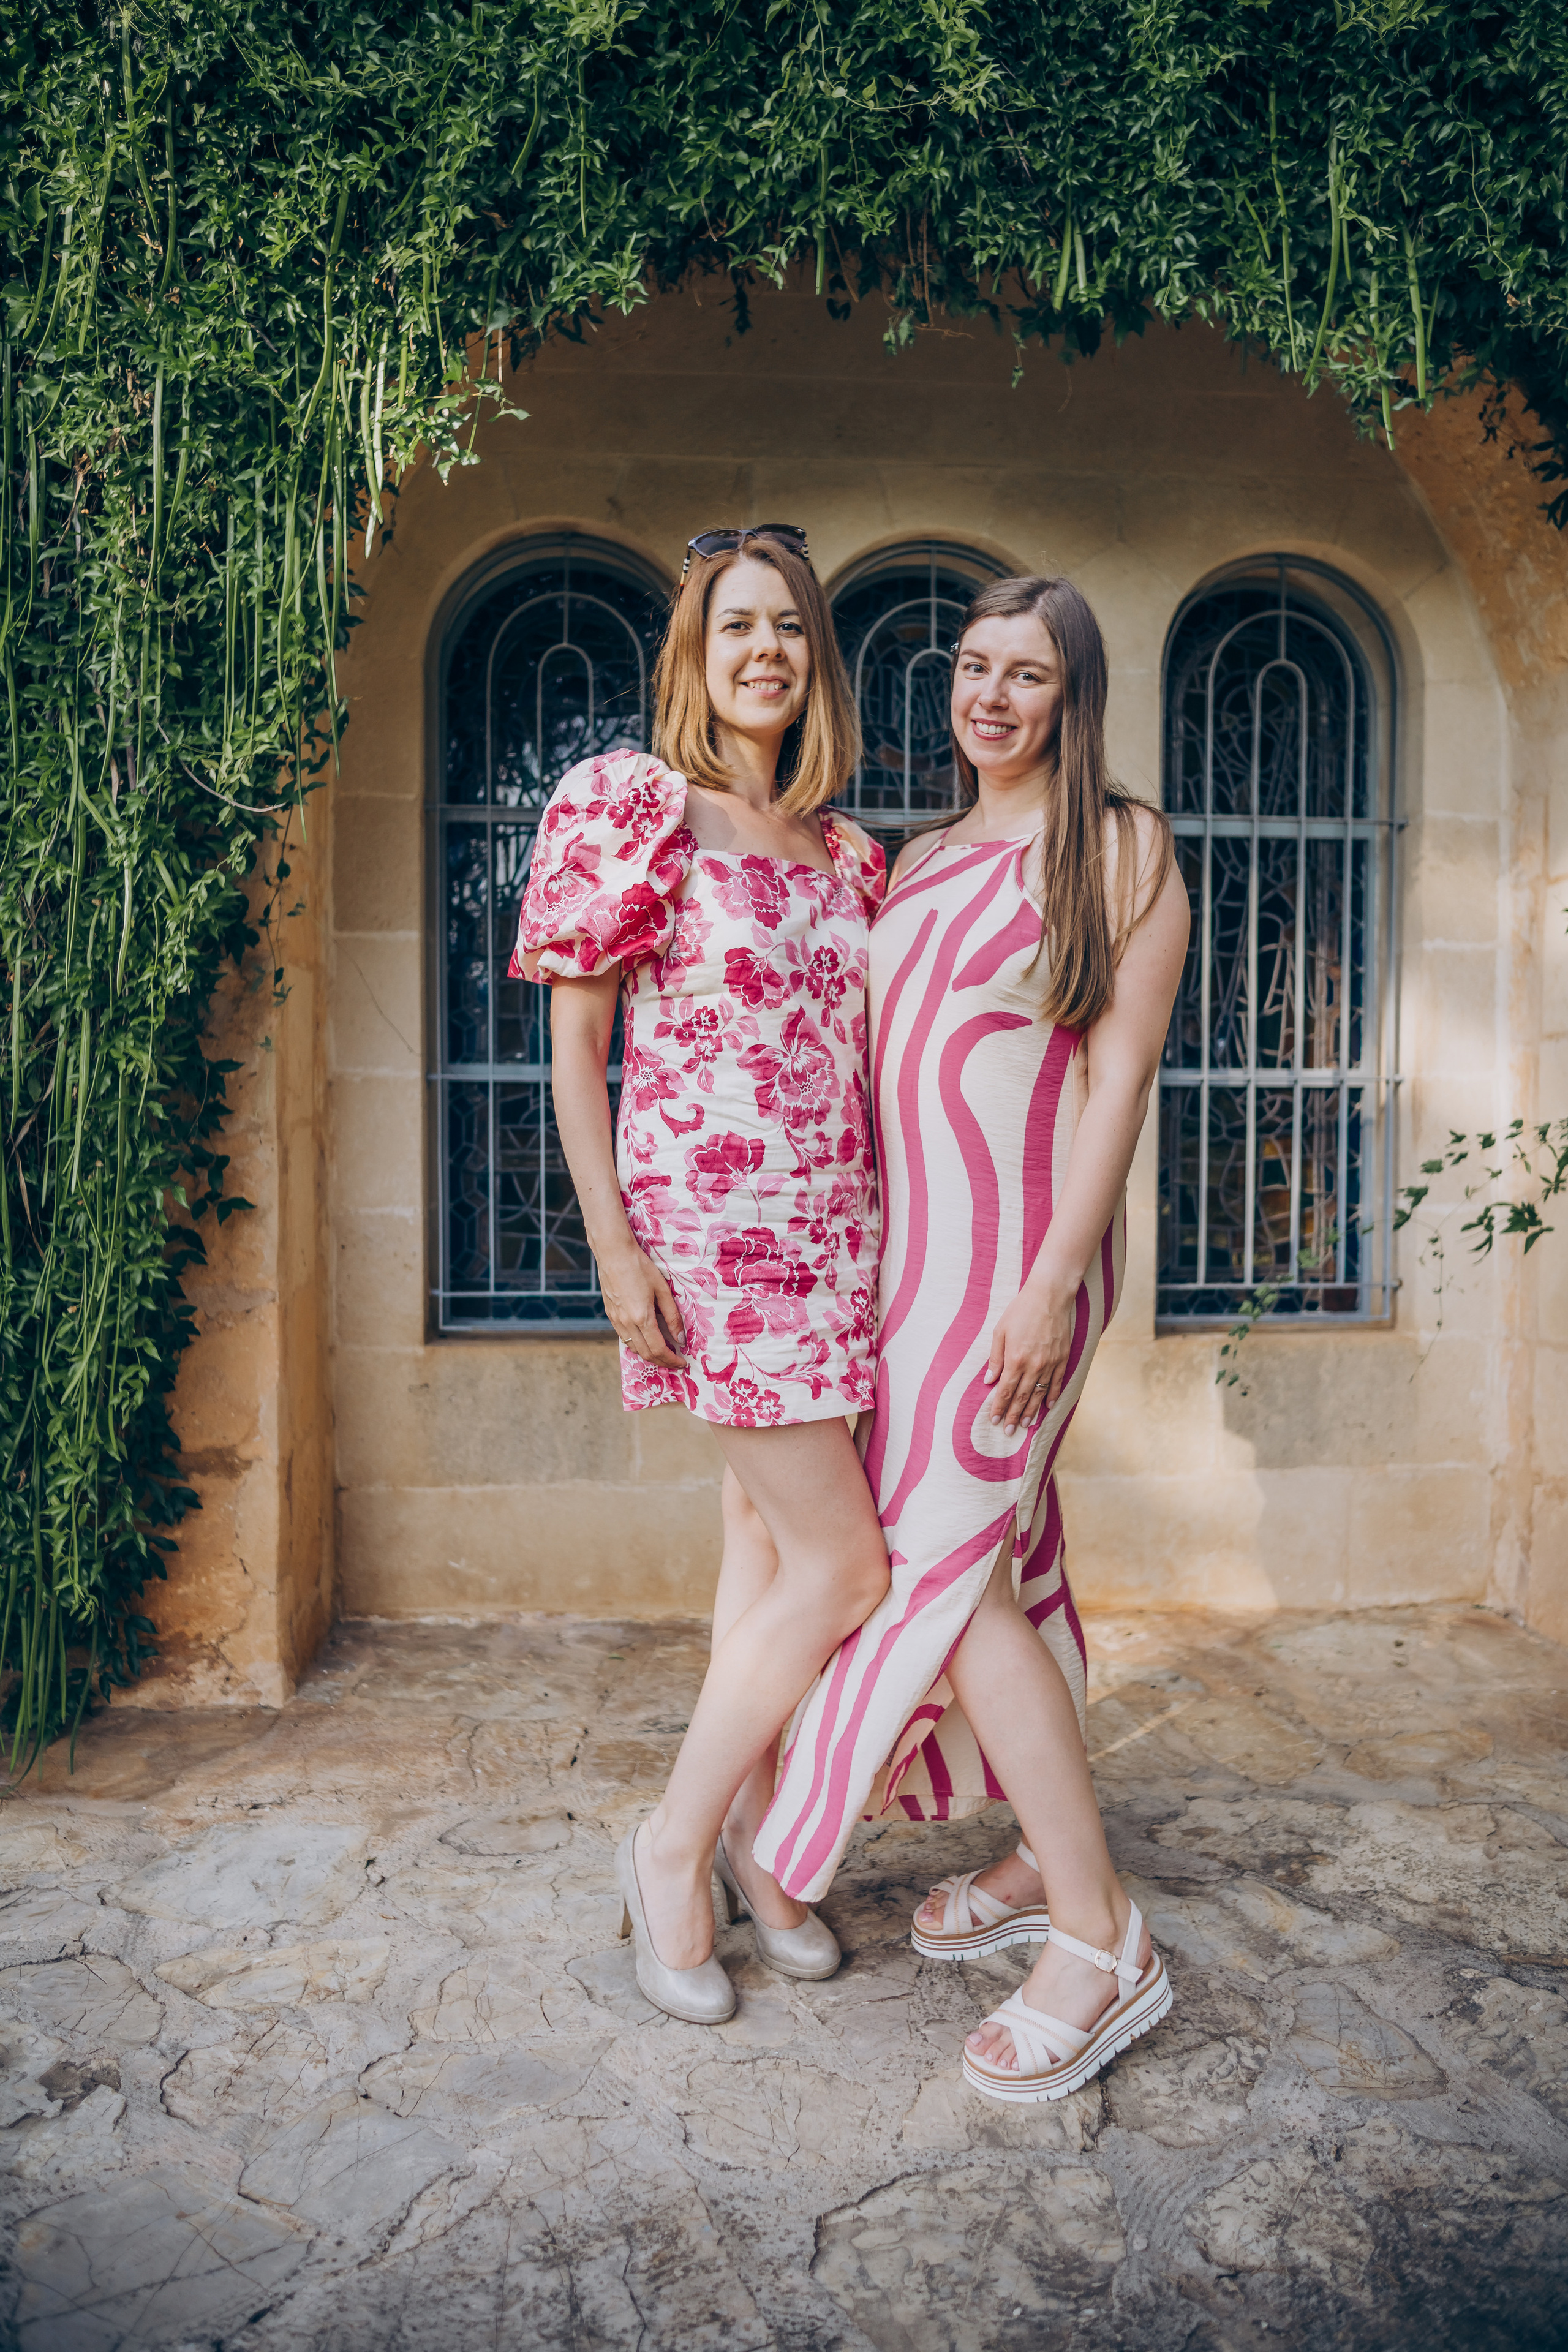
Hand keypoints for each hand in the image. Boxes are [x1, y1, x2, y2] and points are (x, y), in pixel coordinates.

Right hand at [598, 1241, 687, 1368]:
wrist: (613, 1253)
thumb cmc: (640, 1267)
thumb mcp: (662, 1290)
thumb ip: (672, 1317)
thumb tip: (680, 1339)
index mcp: (641, 1317)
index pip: (658, 1349)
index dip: (671, 1360)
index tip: (682, 1363)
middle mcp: (626, 1323)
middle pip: (645, 1354)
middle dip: (662, 1362)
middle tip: (675, 1362)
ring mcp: (616, 1320)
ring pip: (633, 1348)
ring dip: (649, 1355)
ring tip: (663, 1353)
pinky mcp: (611, 1315)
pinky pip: (625, 1338)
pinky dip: (638, 1345)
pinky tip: (647, 1340)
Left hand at [983, 1269, 1077, 1434]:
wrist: (1049, 1296)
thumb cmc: (1020, 1310)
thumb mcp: (1000, 1331)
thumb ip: (995, 1358)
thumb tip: (989, 1380)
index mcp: (1015, 1359)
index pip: (1005, 1390)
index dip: (999, 1407)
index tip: (994, 1420)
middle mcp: (1033, 1365)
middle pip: (1022, 1397)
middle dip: (1014, 1416)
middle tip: (1008, 1431)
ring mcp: (1050, 1363)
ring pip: (1039, 1394)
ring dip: (1032, 1411)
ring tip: (1026, 1425)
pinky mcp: (1062, 1358)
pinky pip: (1057, 1382)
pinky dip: (1052, 1396)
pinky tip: (1047, 1407)